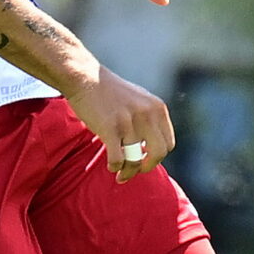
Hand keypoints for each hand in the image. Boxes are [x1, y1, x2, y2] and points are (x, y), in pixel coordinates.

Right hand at [65, 64, 174, 183]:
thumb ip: (150, 119)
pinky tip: (111, 166)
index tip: (145, 160)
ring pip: (135, 159)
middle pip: (158, 154)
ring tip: (120, 175)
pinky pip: (118, 158)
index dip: (158, 157)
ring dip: (128, 172)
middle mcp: (147, 114)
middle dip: (147, 167)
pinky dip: (115, 167)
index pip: (169, 144)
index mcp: (157, 108)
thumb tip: (153, 147)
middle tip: (136, 171)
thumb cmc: (110, 92)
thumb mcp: (139, 100)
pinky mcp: (110, 127)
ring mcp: (129, 121)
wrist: (85, 77)